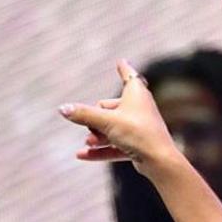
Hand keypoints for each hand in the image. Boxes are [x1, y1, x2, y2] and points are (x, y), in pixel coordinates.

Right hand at [59, 59, 179, 177]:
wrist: (159, 160)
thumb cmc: (137, 133)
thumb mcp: (106, 121)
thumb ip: (84, 114)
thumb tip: (62, 108)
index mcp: (137, 94)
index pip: (129, 76)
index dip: (124, 68)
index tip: (121, 61)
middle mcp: (140, 107)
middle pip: (110, 108)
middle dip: (97, 119)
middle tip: (94, 128)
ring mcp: (139, 126)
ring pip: (111, 128)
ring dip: (97, 136)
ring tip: (89, 142)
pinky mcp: (138, 144)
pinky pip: (115, 145)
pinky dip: (100, 150)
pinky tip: (80, 155)